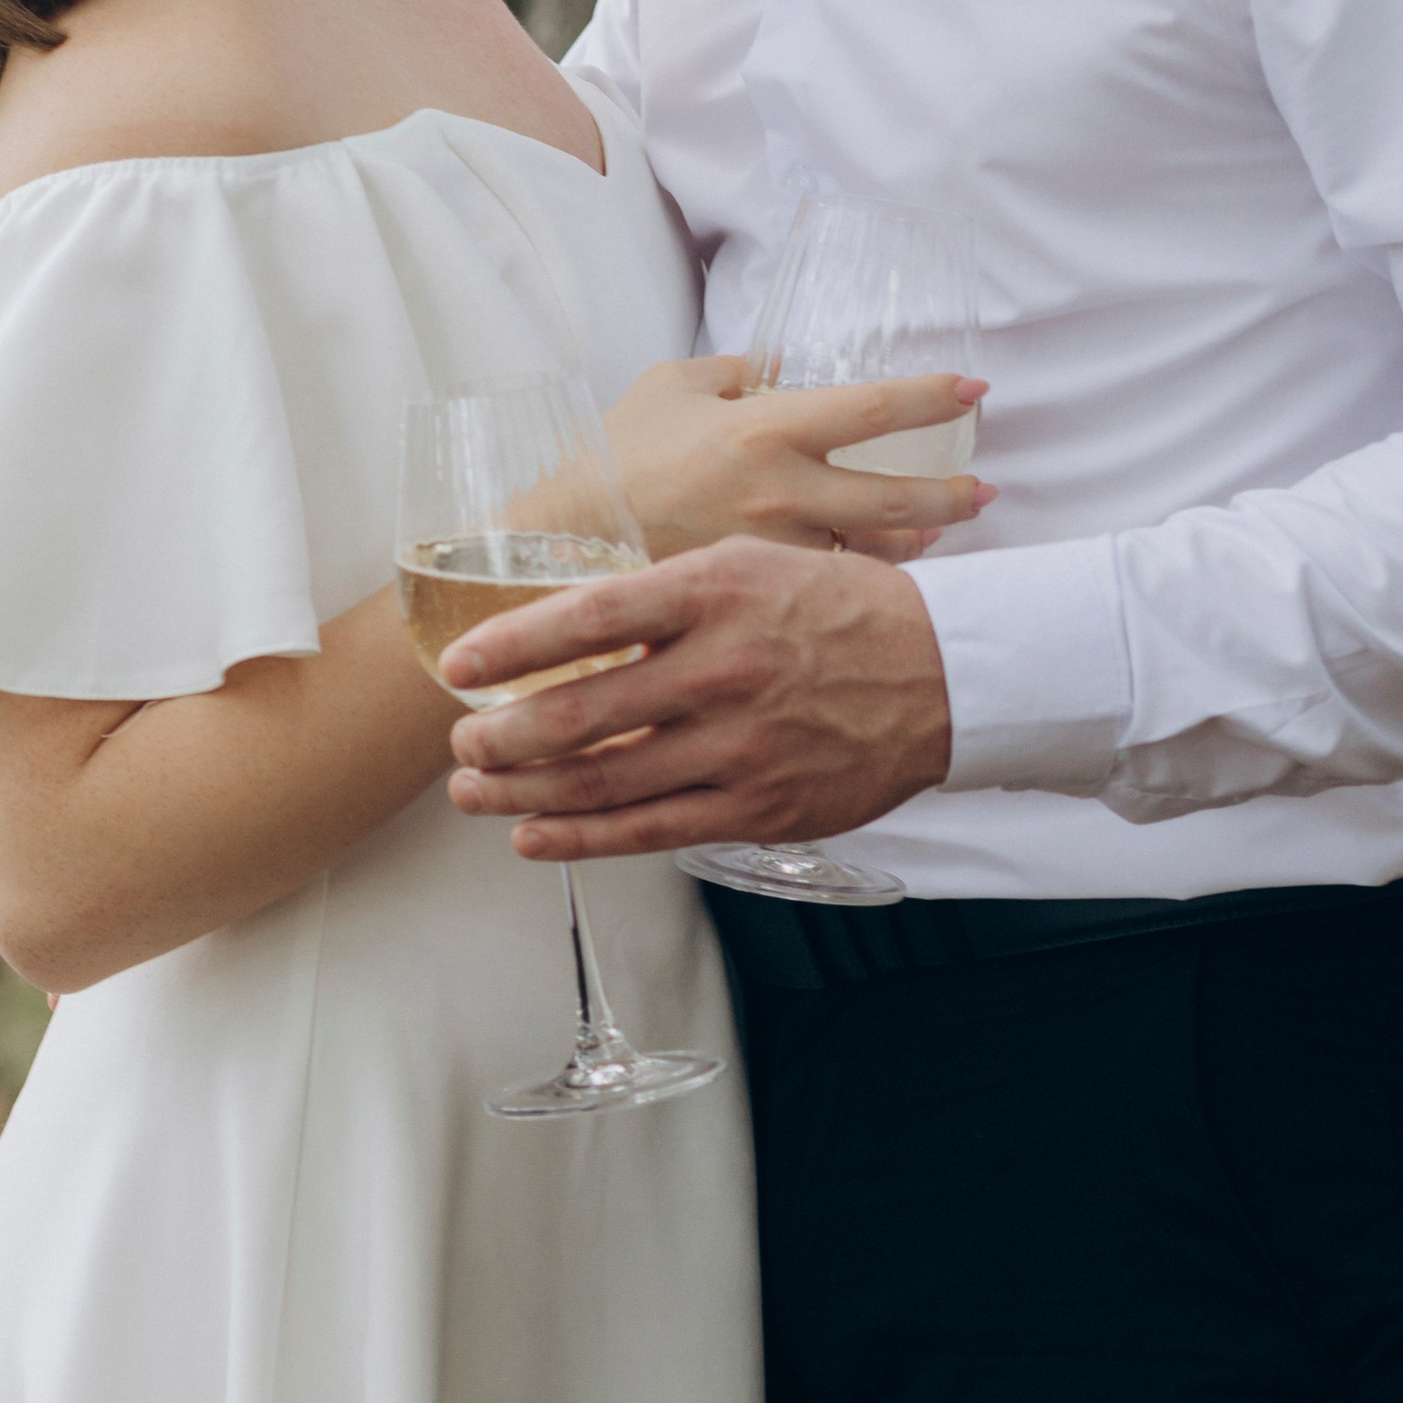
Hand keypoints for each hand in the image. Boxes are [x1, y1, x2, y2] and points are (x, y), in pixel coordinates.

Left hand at [443, 537, 953, 860]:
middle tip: (457, 739)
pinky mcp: (757, 808)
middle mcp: (721, 670)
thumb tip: (571, 626)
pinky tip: (532, 834)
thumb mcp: (753, 565)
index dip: (509, 644)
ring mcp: (739, 747)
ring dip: (521, 790)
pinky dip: (580, 837)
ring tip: (471, 788)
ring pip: (602, 781)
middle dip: (499, 734)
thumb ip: (665, 596)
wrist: (947, 672)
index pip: (588, 617)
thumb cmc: (838, 609)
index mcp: (715, 593)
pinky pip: (649, 830)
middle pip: (579, 713)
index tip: (456, 661)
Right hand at [607, 355, 990, 564]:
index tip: (976, 389)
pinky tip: (873, 566)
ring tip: (937, 530)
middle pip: (897, 496)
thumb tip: (777, 357)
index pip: (874, 409)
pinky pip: (825, 581)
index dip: (933, 397)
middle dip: (953, 495)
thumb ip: (734, 369)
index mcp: (768, 427)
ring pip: (870, 550)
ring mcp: (775, 550)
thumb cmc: (617, 452)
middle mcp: (784, 492)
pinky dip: (857, 571)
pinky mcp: (758, 591)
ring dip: (912, 540)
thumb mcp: (673, 386)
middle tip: (986, 489)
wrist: (566, 537)